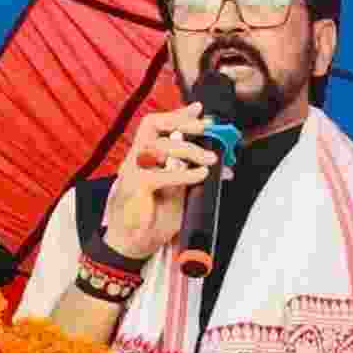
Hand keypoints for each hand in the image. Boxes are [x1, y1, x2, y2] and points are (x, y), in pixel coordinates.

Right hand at [103, 103, 215, 259]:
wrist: (132, 243)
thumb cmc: (152, 218)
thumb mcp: (177, 192)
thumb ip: (190, 175)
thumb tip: (221, 166)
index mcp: (143, 156)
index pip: (156, 125)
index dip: (178, 114)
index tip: (199, 109)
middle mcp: (135, 158)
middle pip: (152, 125)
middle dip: (181, 121)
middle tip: (207, 128)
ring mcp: (131, 171)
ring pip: (158, 146)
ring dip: (188, 148)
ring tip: (211, 158)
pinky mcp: (134, 187)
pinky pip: (160, 174)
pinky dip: (184, 173)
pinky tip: (200, 174)